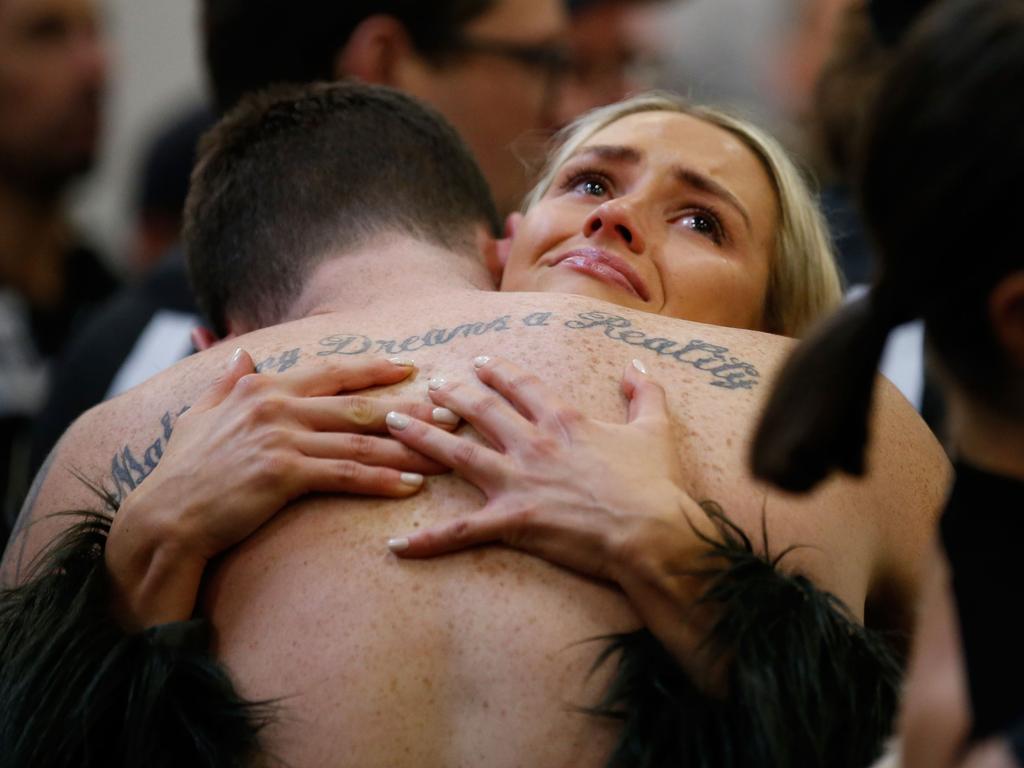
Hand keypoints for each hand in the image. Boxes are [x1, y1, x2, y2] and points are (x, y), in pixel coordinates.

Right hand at [106, 348, 455, 627]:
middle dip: (409, 408)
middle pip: (358, 405)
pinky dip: (381, 479)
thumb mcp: (200, 414)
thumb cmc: (182, 470)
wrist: (163, 517)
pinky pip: (345, 474)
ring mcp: (281, 437)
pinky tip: (410, 486)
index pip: (331, 371)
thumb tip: (239, 353)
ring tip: (445, 454)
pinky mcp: (283, 473)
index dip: (373, 369)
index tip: (409, 367)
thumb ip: (226, 382)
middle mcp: (276, 404)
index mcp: (263, 387)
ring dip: (408, 448)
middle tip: (451, 411)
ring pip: (360, 440)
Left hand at [384, 355, 720, 671]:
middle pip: (482, 410)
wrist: (650, 532)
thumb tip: (636, 365)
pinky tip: (395, 545)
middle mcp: (532, 444)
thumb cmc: (653, 484)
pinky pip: (460, 531)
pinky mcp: (510, 521)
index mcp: (563, 421)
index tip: (481, 361)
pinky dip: (427, 540)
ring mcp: (517, 481)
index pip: (523, 386)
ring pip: (458, 453)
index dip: (500, 371)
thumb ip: (645, 393)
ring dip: (422, 437)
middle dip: (452, 393)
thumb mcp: (655, 430)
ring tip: (394, 423)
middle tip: (430, 384)